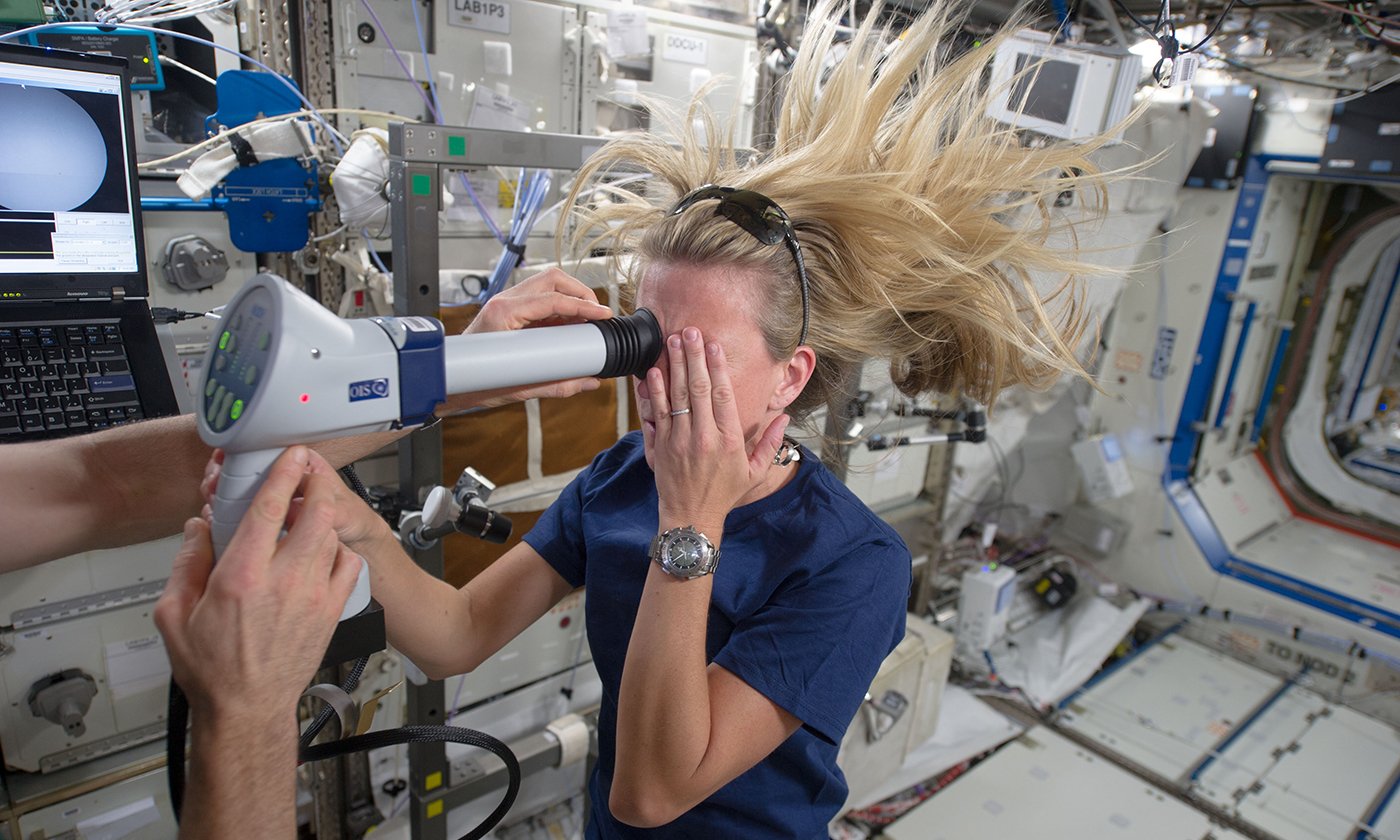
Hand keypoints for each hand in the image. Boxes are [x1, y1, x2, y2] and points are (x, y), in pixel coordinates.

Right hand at [156, 445, 361, 721]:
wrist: (247, 708)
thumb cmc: (212, 669)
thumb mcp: (174, 615)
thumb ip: (186, 564)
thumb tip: (198, 529)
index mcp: (241, 576)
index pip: (268, 508)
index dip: (283, 473)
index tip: (291, 455)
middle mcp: (282, 581)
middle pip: (315, 513)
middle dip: (316, 486)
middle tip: (310, 475)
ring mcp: (312, 595)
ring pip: (332, 536)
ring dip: (323, 518)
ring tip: (311, 513)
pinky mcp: (331, 610)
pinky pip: (347, 564)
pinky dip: (338, 550)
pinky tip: (323, 551)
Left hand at [443, 268, 615, 411]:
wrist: (450, 381)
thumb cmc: (475, 382)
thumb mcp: (520, 388)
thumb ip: (558, 385)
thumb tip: (588, 381)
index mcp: (504, 313)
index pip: (553, 299)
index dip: (583, 306)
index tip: (602, 315)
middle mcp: (504, 301)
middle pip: (552, 279)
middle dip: (580, 292)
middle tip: (597, 313)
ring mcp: (505, 303)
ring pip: (546, 284)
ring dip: (570, 297)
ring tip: (586, 320)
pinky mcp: (509, 310)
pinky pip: (539, 299)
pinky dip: (559, 307)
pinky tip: (569, 325)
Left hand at [647, 328, 788, 533]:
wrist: (691, 516)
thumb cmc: (724, 494)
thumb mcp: (754, 472)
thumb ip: (770, 443)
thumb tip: (784, 418)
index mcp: (729, 440)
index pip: (723, 395)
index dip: (719, 367)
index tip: (715, 345)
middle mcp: (704, 437)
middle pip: (698, 388)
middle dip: (694, 356)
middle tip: (690, 331)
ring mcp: (680, 441)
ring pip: (676, 396)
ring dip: (673, 366)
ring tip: (672, 341)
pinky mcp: (661, 447)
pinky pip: (657, 413)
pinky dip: (655, 391)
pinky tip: (654, 371)